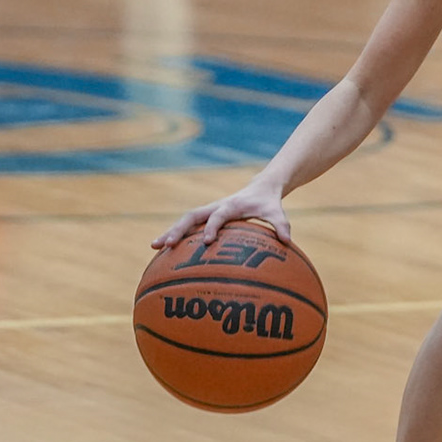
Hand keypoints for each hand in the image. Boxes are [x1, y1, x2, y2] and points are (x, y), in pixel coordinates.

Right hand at [152, 182, 289, 250]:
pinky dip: (175, 236)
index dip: (212, 226)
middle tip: (164, 245)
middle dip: (178, 230)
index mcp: (231, 205)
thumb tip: (287, 242)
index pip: (219, 215)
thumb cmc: (268, 203)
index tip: (206, 241)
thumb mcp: (277, 212)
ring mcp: (208, 212)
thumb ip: (281, 225)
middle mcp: (215, 207)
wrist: (261, 188)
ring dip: (170, 232)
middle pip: (191, 216)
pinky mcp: (205, 218)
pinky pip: (187, 227)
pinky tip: (163, 252)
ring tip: (154, 248)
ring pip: (184, 221)